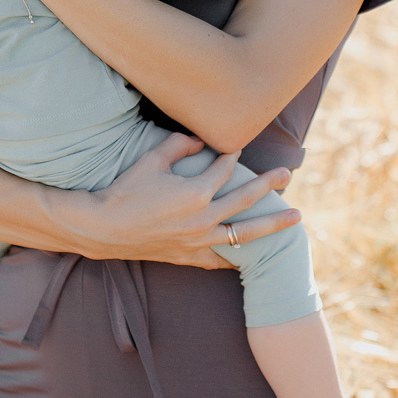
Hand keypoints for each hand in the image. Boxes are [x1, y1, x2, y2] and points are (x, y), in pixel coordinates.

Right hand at [64, 131, 299, 267]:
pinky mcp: (188, 256)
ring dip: (271, 225)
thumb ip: (178, 145)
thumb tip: (199, 139)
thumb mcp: (151, 160)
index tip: (238, 148)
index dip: (232, 156)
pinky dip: (237, 257)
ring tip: (294, 218)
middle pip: (245, 200)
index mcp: (196, 193)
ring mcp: (198, 241)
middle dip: (269, 186)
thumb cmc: (125, 191)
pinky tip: (252, 258)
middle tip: (287, 175)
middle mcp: (203, 219)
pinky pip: (220, 259)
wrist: (103, 229)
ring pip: (244, 234)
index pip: (224, 170)